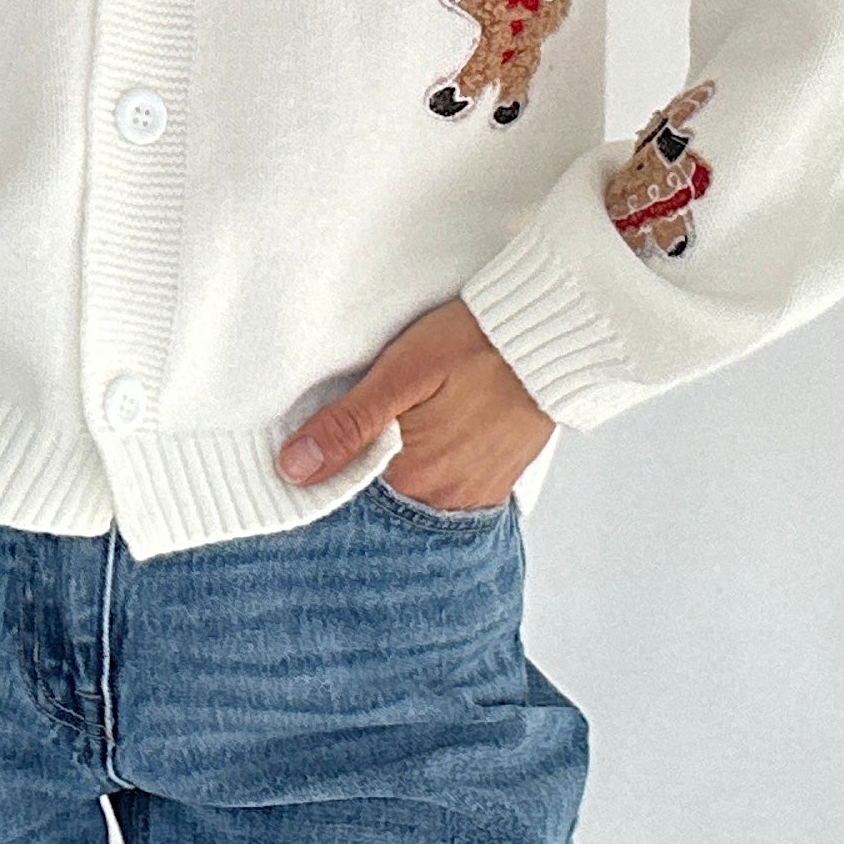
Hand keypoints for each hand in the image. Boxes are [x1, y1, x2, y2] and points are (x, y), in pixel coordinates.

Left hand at [275, 298, 553, 509]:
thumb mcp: (400, 373)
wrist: (549, 338)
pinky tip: (425, 447)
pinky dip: (429, 478)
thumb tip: (293, 468)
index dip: (324, 478)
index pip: (345, 499)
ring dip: (395, 477)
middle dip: (358, 479)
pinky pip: (448, 497)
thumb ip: (347, 424)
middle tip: (356, 437)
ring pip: (412, 501)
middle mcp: (441, 500)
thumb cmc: (476, 344)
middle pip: (380, 505)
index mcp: (410, 477)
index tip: (306, 458)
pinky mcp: (494, 485)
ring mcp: (472, 496)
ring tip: (395, 435)